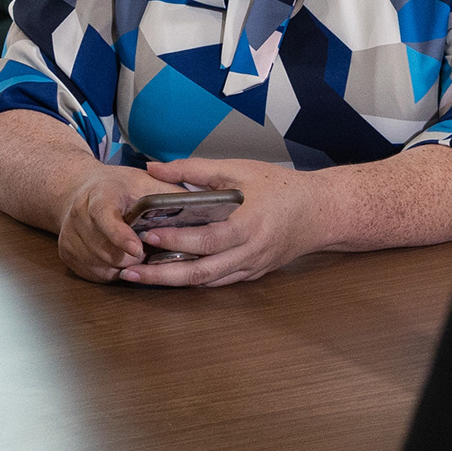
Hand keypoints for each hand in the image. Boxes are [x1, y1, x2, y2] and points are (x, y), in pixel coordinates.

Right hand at [55, 165, 184, 282]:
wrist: (80, 189)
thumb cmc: (119, 187)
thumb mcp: (145, 181)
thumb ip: (170, 193)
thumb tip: (200, 206)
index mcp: (99, 192)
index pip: (103, 215)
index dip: (119, 234)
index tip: (138, 249)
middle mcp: (78, 213)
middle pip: (103, 247)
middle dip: (131, 256)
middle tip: (149, 252)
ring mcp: (69, 235)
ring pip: (99, 264)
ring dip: (123, 266)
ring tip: (137, 254)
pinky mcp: (67, 253)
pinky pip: (93, 274)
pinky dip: (112, 272)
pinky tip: (122, 259)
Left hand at [120, 158, 330, 287]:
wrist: (322, 212)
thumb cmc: (282, 187)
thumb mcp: (240, 170)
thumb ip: (195, 169)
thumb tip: (154, 168)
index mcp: (248, 225)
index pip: (207, 239)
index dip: (177, 240)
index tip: (148, 234)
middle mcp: (249, 253)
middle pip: (201, 272)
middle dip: (162, 275)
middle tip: (129, 271)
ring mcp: (251, 268)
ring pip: (207, 283)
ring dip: (171, 282)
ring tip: (140, 276)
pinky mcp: (252, 274)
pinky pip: (218, 282)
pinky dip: (192, 281)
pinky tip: (168, 276)